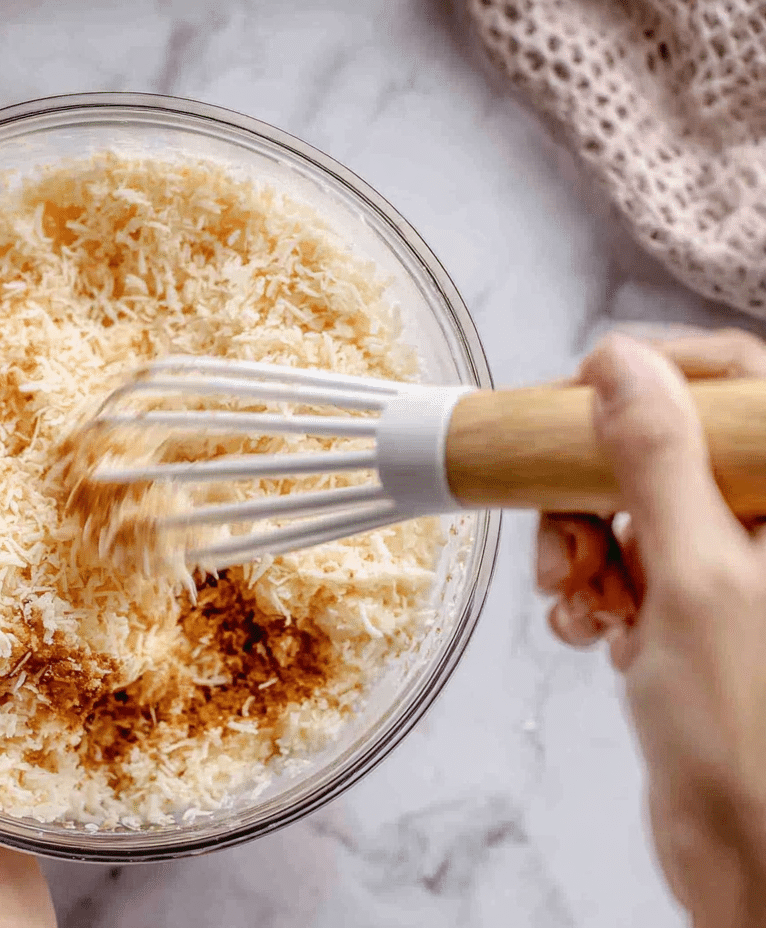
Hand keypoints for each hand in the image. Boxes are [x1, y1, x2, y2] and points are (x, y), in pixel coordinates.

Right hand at [535, 330, 765, 926]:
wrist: (749, 853)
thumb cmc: (749, 732)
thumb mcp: (694, 579)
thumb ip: (656, 462)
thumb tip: (620, 365)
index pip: (739, 380)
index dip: (656, 372)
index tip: (583, 391)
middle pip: (666, 444)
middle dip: (594, 485)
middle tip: (567, 535)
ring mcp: (732, 565)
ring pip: (631, 505)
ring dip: (580, 544)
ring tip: (575, 599)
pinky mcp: (692, 607)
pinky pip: (622, 561)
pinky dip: (588, 588)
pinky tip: (589, 630)